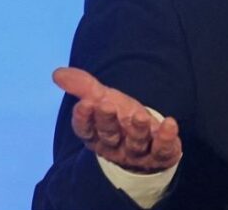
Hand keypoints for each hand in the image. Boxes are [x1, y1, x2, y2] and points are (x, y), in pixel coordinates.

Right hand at [52, 67, 182, 173]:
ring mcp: (138, 153)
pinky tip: (170, 123)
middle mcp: (116, 147)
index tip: (84, 103)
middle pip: (109, 136)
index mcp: (98, 136)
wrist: (148, 144)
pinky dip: (166, 138)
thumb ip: (84, 87)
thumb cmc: (120, 119)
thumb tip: (57, 73)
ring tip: (140, 116)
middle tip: (106, 105)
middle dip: (107, 122)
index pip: (86, 130)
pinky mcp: (160, 155)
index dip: (84, 119)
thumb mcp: (104, 100)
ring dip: (137, 130)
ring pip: (135, 144)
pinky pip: (163, 149)